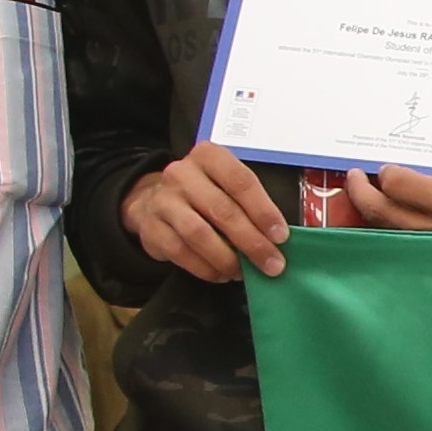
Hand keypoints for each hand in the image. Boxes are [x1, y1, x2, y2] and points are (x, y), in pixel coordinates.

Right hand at [128, 142, 293, 284]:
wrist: (152, 201)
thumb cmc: (203, 193)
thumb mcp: (225, 184)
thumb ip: (249, 203)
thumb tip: (278, 239)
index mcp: (208, 156)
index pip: (241, 182)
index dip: (264, 211)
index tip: (281, 236)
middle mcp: (181, 173)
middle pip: (223, 210)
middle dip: (252, 242)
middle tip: (272, 264)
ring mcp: (163, 200)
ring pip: (199, 234)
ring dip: (228, 259)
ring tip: (244, 272)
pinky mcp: (150, 227)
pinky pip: (181, 252)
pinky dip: (206, 268)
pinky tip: (221, 274)